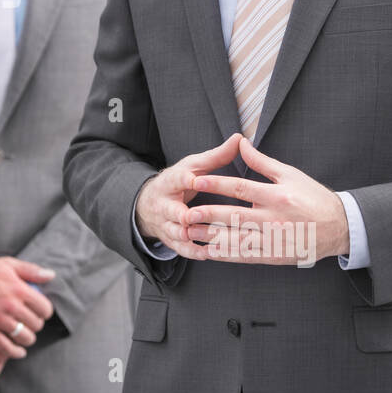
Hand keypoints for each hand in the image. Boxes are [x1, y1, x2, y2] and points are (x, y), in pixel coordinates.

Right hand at [0, 257, 54, 357]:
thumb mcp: (8, 264)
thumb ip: (31, 270)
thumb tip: (51, 276)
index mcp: (19, 288)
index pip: (45, 308)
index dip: (45, 312)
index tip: (40, 313)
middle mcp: (11, 304)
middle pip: (36, 324)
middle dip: (35, 326)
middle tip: (30, 324)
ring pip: (24, 337)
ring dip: (27, 339)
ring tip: (25, 336)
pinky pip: (6, 347)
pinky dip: (15, 352)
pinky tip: (18, 351)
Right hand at [134, 132, 242, 255]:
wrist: (151, 203)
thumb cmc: (180, 181)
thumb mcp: (193, 166)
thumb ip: (216, 156)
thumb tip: (240, 138)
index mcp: (171, 181)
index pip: (176, 179)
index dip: (185, 180)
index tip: (194, 180)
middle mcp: (165, 204)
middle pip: (171, 210)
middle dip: (182, 215)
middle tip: (193, 218)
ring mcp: (166, 223)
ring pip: (176, 232)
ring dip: (191, 236)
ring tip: (211, 241)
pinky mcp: (171, 239)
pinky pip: (181, 249)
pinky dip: (194, 252)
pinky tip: (210, 254)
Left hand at [182, 136, 348, 263]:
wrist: (339, 227)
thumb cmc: (314, 197)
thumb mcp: (291, 174)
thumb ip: (262, 161)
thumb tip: (240, 142)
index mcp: (276, 195)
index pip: (240, 188)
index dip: (216, 184)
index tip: (196, 181)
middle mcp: (273, 218)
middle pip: (234, 215)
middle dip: (208, 214)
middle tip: (185, 213)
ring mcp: (273, 239)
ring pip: (237, 238)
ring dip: (211, 236)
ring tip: (190, 232)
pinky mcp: (274, 255)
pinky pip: (246, 256)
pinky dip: (227, 254)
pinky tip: (209, 251)